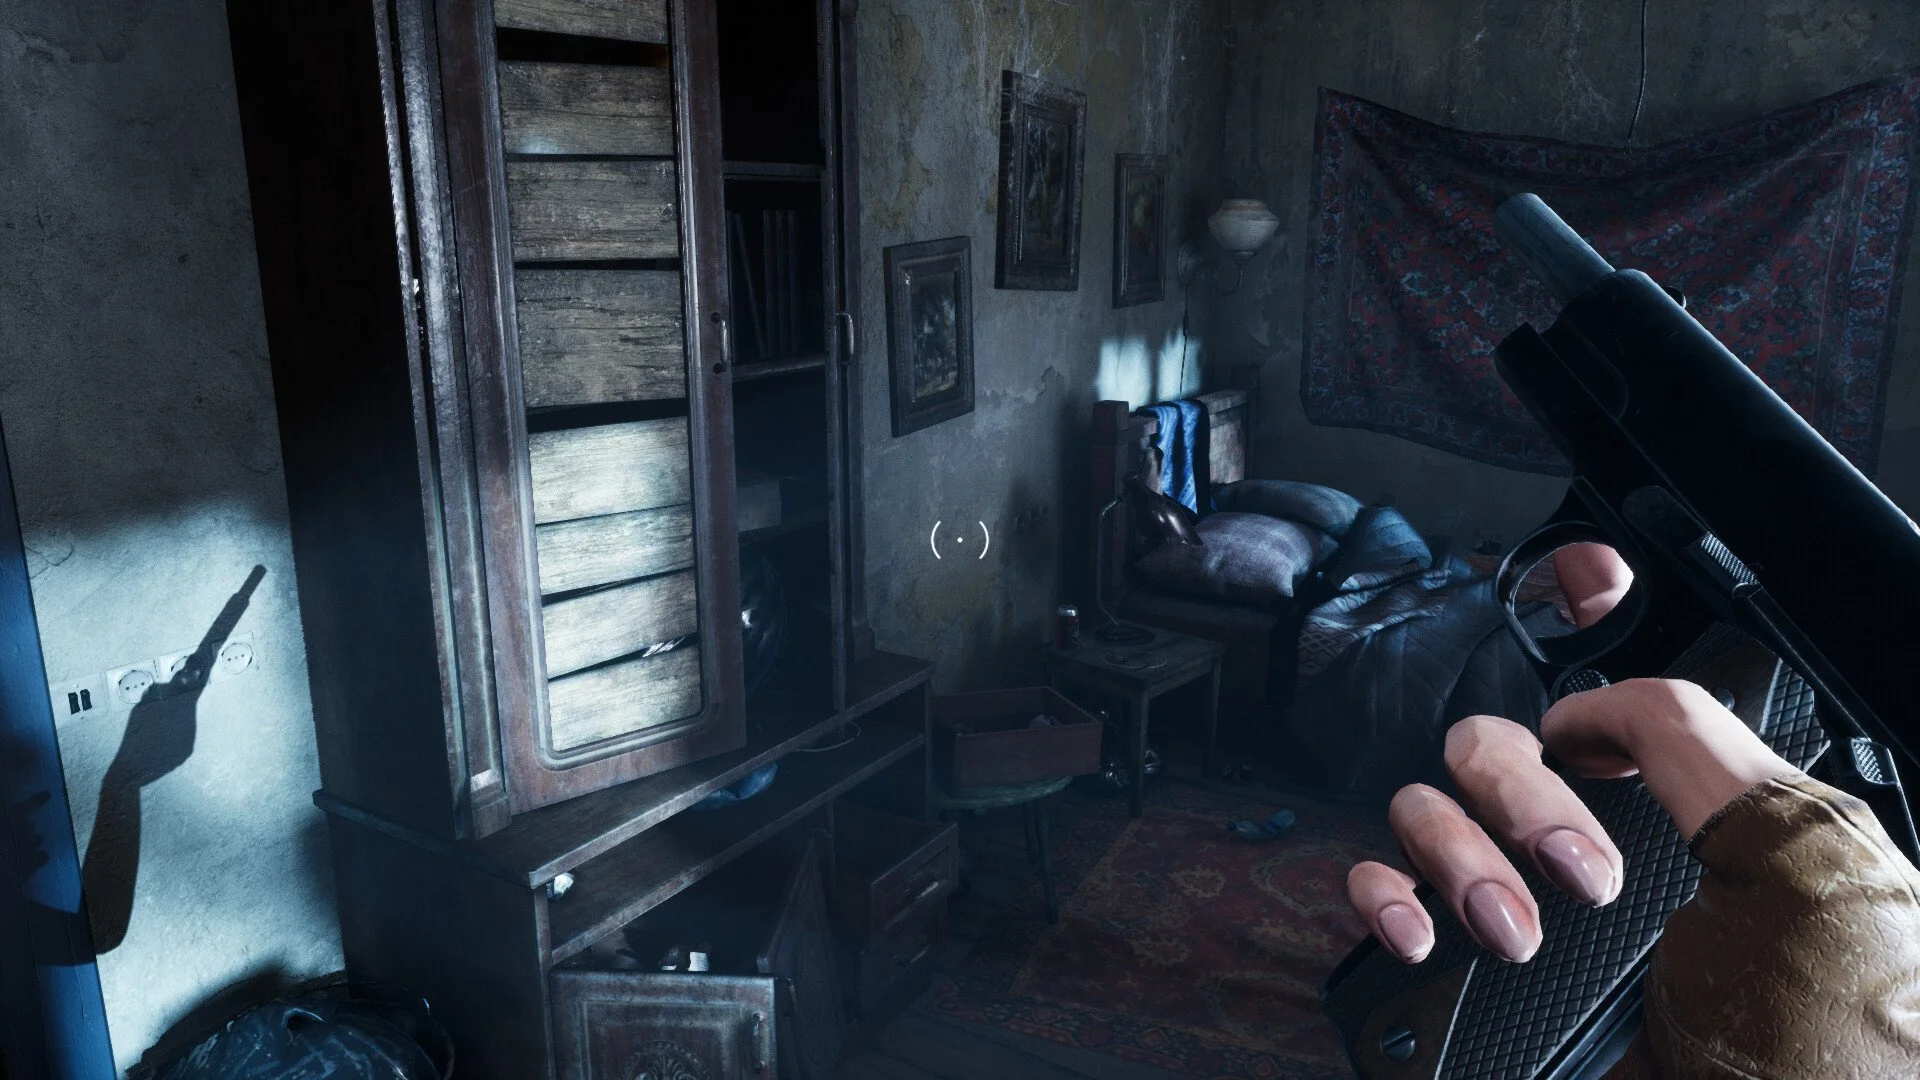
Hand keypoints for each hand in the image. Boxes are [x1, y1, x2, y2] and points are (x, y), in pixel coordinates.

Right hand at [1346, 544, 1799, 962]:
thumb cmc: (1819, 1030)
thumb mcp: (1793, 853)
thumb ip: (1695, 741)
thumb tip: (1589, 686)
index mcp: (1682, 805)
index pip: (1613, 686)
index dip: (1584, 613)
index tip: (1580, 582)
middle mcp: (1592, 843)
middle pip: (1495, 745)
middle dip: (1520, 793)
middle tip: (1578, 870)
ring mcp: (1522, 901)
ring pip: (1427, 809)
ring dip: (1452, 850)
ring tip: (1510, 926)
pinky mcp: (1466, 965)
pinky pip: (1381, 890)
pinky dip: (1380, 893)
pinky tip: (1417, 928)